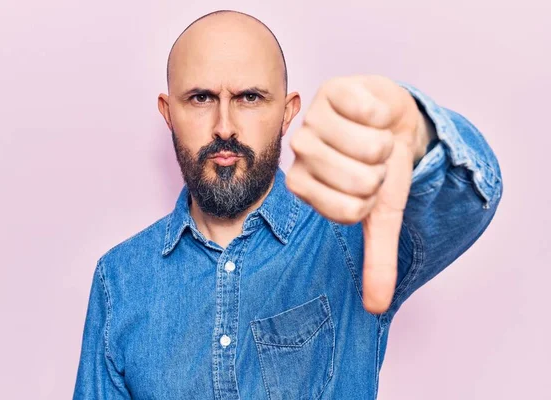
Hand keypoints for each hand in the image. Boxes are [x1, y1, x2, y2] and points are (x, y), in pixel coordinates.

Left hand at [285, 75, 427, 313]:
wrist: (394, 124)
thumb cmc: (381, 169)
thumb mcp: (382, 215)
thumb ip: (377, 258)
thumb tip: (376, 308)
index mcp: (303, 186)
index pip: (347, 211)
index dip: (370, 202)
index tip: (366, 189)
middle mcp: (300, 153)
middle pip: (357, 180)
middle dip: (380, 174)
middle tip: (372, 162)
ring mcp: (312, 119)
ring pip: (366, 147)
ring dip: (384, 146)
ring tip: (374, 138)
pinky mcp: (331, 89)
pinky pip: (368, 113)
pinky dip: (383, 118)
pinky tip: (372, 115)